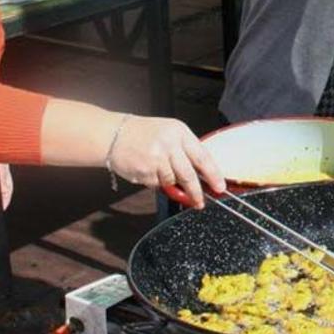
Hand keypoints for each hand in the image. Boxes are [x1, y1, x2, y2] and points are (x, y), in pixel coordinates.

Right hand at [106, 116, 224, 208]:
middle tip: (200, 201)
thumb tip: (202, 172)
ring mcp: (156, 159)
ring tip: (161, 172)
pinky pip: (157, 185)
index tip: (220, 186)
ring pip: (172, 182)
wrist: (113, 134)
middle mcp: (169, 145)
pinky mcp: (144, 171)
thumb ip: (185, 150)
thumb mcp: (169, 132)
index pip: (202, 157)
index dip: (213, 174)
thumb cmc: (143, 133)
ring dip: (171, 184)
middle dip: (196, 192)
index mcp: (179, 133)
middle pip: (189, 175)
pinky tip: (148, 170)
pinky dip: (156, 182)